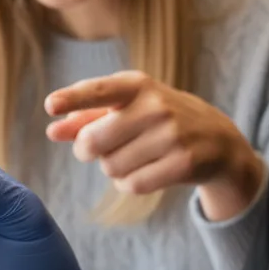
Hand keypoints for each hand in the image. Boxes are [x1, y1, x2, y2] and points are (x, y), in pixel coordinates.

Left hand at [45, 71, 264, 221]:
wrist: (217, 140)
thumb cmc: (158, 120)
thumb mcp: (126, 108)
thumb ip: (86, 117)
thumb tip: (53, 131)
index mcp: (137, 85)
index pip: (99, 90)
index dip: (73, 98)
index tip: (50, 105)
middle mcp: (155, 106)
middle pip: (93, 142)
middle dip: (87, 151)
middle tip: (99, 148)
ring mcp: (171, 135)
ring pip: (110, 167)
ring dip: (113, 167)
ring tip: (135, 155)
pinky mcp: (182, 163)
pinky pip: (131, 184)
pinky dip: (129, 183)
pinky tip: (146, 170)